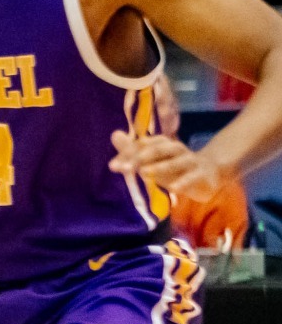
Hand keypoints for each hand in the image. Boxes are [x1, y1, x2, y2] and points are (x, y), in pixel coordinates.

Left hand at [110, 131, 231, 203]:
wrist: (209, 174)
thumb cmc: (174, 168)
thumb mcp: (153, 161)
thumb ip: (134, 150)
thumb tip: (115, 134)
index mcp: (164, 145)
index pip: (144, 144)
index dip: (128, 153)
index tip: (113, 165)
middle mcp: (177, 149)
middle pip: (159, 149)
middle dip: (140, 157)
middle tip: (124, 168)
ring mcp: (191, 161)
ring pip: (176, 161)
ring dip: (160, 166)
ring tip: (144, 173)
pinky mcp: (202, 174)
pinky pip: (192, 177)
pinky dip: (183, 182)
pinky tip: (173, 189)